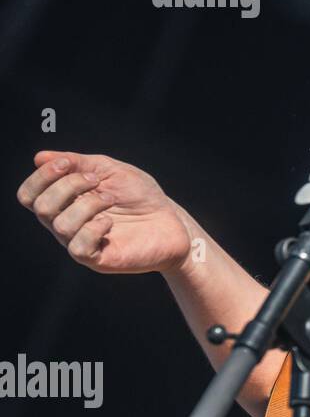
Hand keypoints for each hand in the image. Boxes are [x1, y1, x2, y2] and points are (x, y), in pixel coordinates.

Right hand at [17, 150, 193, 273]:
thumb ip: (78, 163)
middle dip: (68, 186)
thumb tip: (39, 157)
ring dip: (88, 204)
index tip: (68, 163)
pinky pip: (79, 247)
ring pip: (61, 225)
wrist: (172, 221)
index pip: (29, 194)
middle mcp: (66, 224)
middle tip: (98, 181)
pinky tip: (110, 223)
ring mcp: (80, 243)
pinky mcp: (98, 259)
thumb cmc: (140, 196)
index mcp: (64, 202)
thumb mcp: (110, 170)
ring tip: (111, 200)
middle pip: (40, 206)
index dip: (41, 176)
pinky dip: (93, 228)